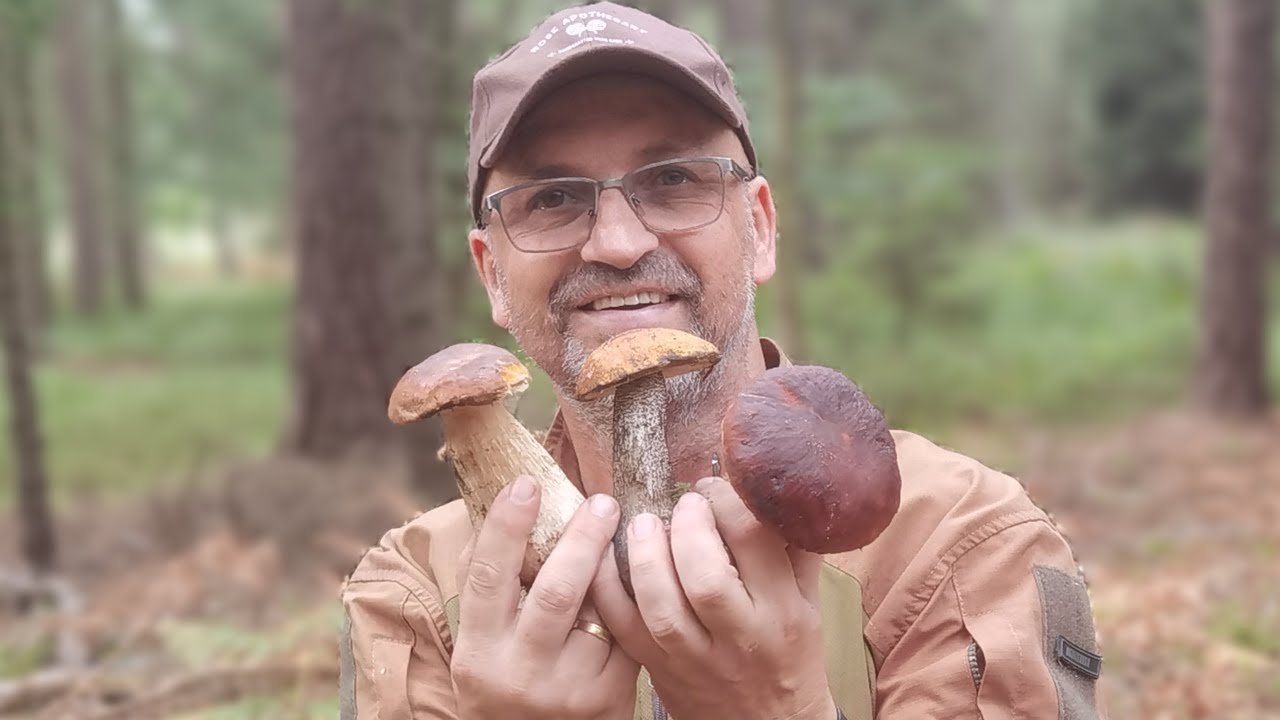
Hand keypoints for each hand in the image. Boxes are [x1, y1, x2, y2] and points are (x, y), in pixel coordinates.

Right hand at [452, 476, 639, 718]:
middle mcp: (520, 673)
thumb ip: (488, 586)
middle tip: (602, 502)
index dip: (506, 526)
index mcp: (479, 652)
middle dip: (583, 538)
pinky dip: (629, 600)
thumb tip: (499, 508)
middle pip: (558, 591)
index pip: (488, 577)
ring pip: (599, 610)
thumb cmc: (504, 680)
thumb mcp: (482, 643)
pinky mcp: (608, 696)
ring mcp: (568, 689)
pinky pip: (625, 633)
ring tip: (624, 528)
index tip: (525, 484)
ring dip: (613, 565)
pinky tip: (637, 577)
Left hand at [591, 477, 836, 719]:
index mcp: (781, 611)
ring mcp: (695, 658)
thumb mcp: (807, 603)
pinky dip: (607, 587)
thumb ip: (794, 549)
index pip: (754, 543)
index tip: (712, 488)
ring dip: (644, 556)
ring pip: (661, 606)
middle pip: (705, 577)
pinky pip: (624, 627)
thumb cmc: (791, 656)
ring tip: (642, 523)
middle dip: (686, 529)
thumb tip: (777, 492)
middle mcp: (740, 637)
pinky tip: (606, 556)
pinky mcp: (660, 671)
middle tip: (680, 505)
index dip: (726, 503)